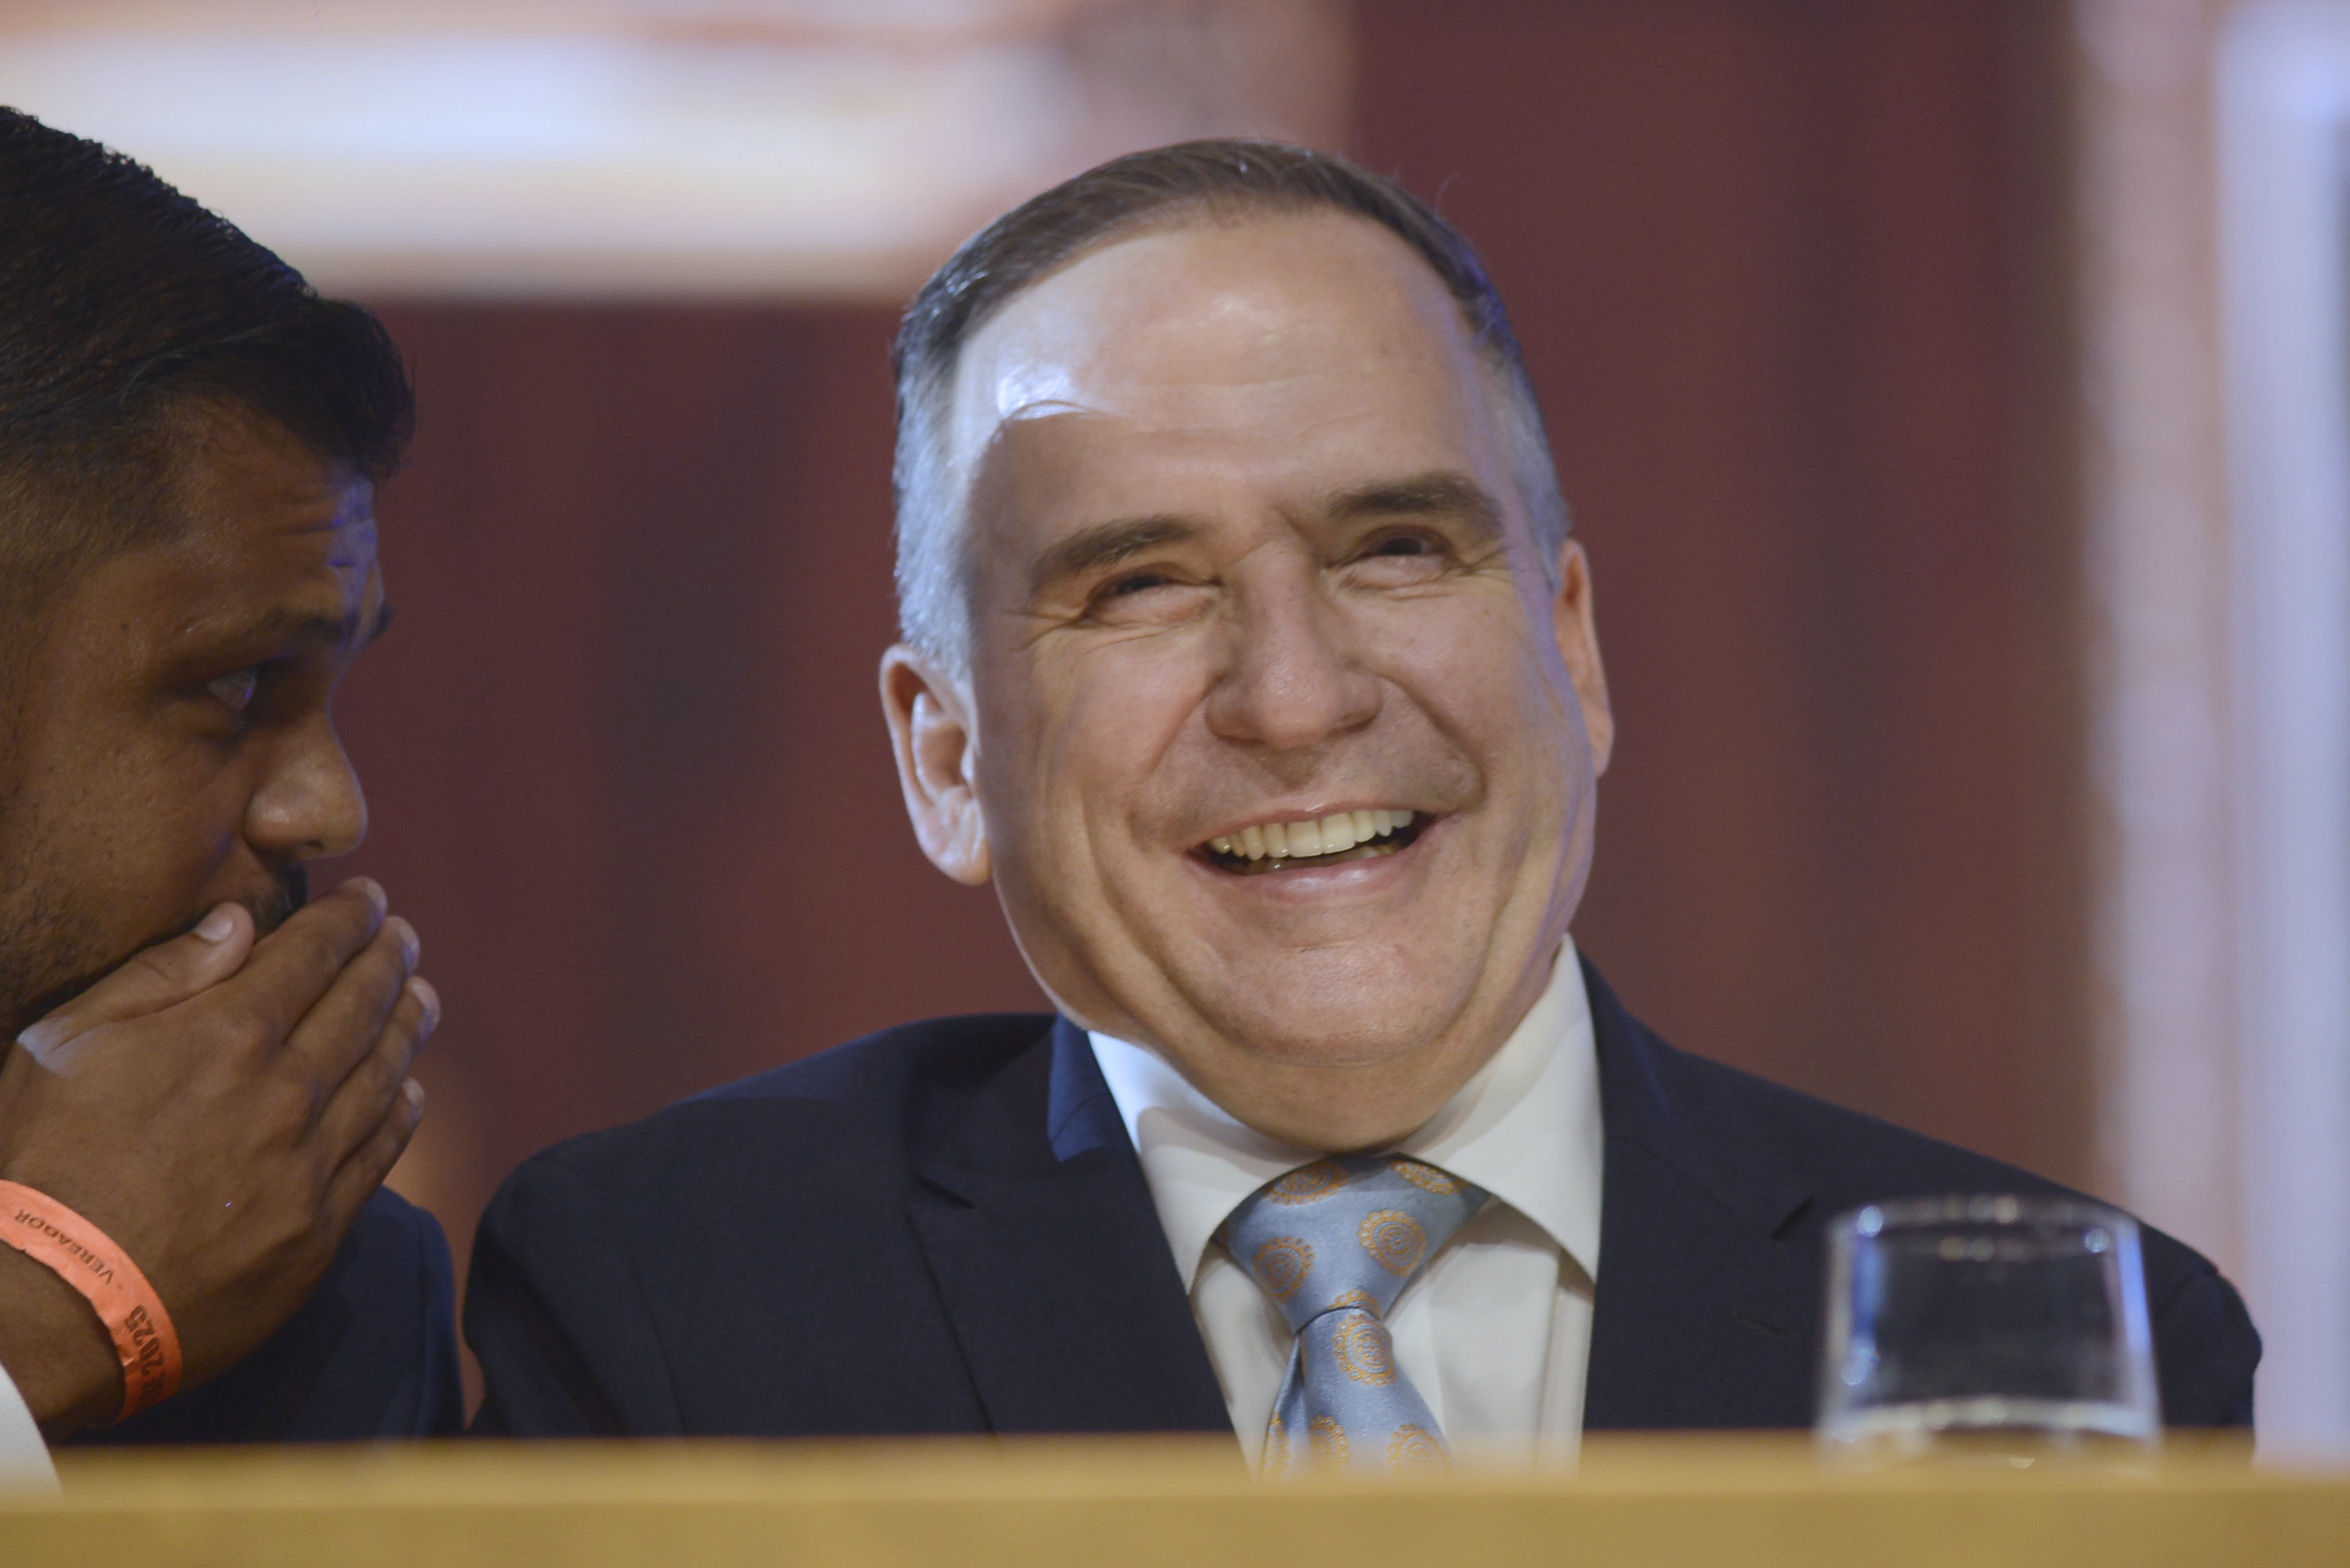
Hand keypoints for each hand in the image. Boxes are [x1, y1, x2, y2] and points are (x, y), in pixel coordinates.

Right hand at [0, 878, 436, 1437]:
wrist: (47, 1306)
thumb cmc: (38, 1164)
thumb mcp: (64, 1044)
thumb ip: (162, 975)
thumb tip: (238, 922)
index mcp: (227, 1035)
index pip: (314, 953)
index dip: (348, 918)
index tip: (369, 899)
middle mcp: (286, 1092)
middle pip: (363, 1006)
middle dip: (389, 960)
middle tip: (403, 937)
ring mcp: (310, 1163)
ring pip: (385, 1074)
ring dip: (409, 1026)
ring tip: (422, 997)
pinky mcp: (320, 1230)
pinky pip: (380, 1152)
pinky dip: (402, 1110)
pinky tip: (409, 1090)